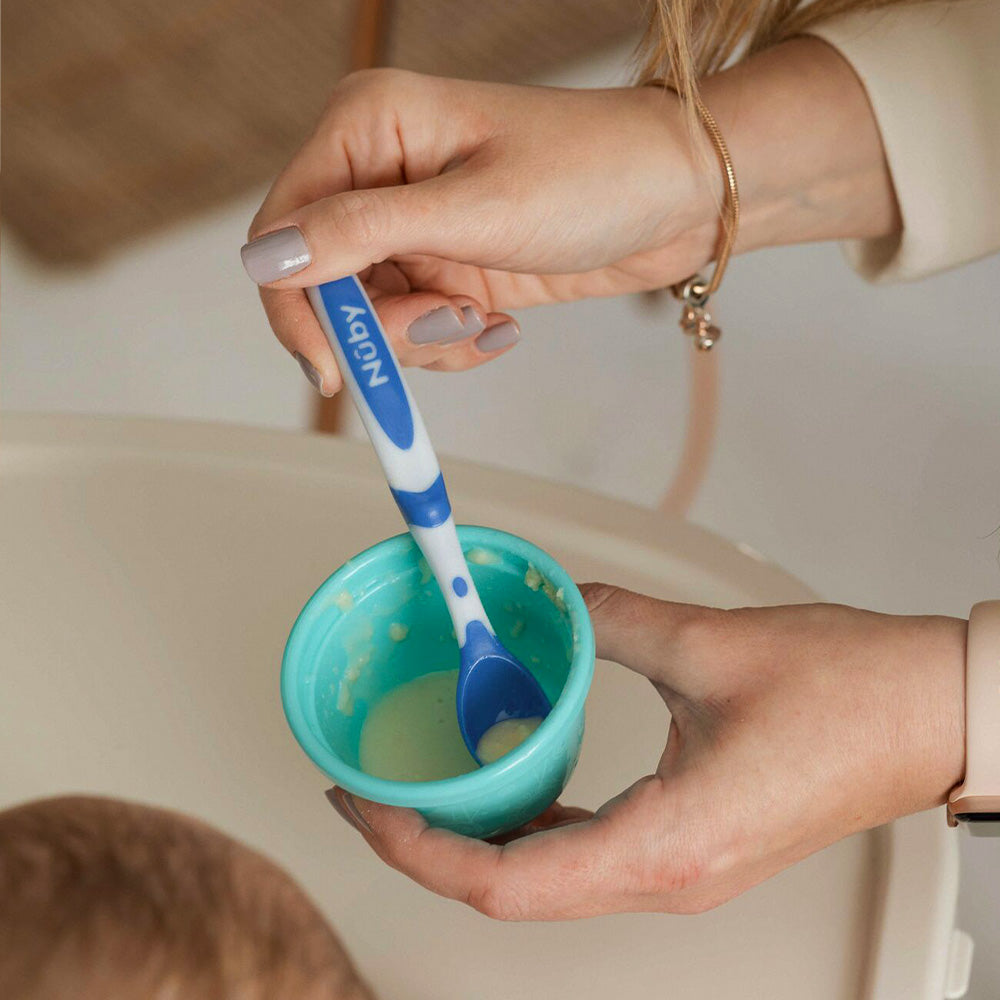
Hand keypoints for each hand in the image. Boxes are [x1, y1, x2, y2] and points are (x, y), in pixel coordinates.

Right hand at [244, 38, 897, 394]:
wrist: (677, 200)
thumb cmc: (593, 174)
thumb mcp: (474, 209)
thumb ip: (363, 234)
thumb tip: (263, 260)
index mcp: (368, 127)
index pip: (283, 231)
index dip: (297, 307)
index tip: (334, 370)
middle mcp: (378, 172)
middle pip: (322, 282)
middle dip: (376, 328)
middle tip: (442, 330)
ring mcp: (411, 222)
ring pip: (369, 316)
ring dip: (419, 341)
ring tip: (482, 323)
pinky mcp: (444, 263)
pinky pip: (413, 327)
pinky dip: (446, 344)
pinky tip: (498, 328)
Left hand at [328, 586, 963, 919]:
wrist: (930, 717)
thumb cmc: (852, 697)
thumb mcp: (711, 644)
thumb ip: (613, 621)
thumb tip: (557, 603)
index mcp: (664, 844)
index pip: (502, 882)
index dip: (416, 850)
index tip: (364, 802)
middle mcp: (666, 875)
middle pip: (512, 890)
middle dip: (430, 845)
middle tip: (373, 790)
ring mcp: (679, 868)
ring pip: (547, 880)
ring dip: (478, 840)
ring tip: (426, 788)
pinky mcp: (692, 845)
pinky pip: (586, 854)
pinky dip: (531, 828)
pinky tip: (510, 784)